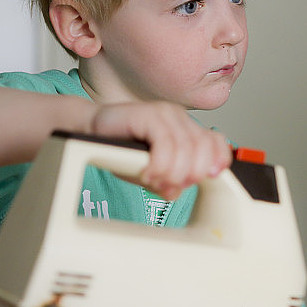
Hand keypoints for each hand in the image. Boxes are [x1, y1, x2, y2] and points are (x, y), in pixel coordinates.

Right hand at [91, 100, 230, 199]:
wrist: (89, 130)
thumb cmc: (119, 149)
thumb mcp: (151, 172)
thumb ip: (167, 182)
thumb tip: (176, 193)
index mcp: (185, 128)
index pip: (217, 142)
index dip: (217, 162)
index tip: (205, 179)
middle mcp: (179, 118)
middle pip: (204, 150)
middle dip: (189, 176)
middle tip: (168, 184)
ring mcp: (165, 114)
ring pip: (185, 152)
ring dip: (170, 174)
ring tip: (151, 179)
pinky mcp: (148, 114)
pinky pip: (165, 146)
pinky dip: (158, 166)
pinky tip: (146, 173)